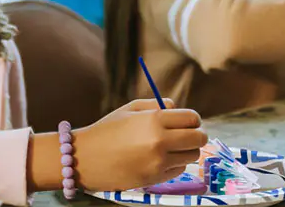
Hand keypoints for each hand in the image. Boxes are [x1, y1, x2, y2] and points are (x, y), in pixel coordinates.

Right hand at [71, 99, 206, 190]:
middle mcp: (160, 141)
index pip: (192, 118)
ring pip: (192, 155)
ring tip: (172, 147)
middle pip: (199, 138)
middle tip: (187, 135)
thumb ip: (156, 105)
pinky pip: (179, 169)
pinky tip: (161, 159)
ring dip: (186, 150)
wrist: (85, 158)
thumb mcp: (129, 109)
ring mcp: (159, 162)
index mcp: (154, 119)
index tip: (188, 122)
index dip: (193, 119)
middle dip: (196, 135)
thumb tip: (177, 109)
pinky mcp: (155, 179)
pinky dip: (175, 164)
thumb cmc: (106, 130)